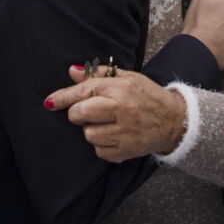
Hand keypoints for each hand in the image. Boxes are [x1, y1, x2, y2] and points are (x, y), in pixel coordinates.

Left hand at [44, 66, 186, 162]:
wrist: (174, 121)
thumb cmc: (147, 96)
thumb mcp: (128, 78)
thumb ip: (99, 73)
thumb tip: (73, 71)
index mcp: (121, 88)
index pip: (84, 91)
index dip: (62, 97)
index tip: (49, 102)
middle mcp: (122, 110)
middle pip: (80, 114)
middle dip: (78, 113)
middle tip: (87, 110)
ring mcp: (124, 133)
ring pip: (88, 135)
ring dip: (91, 129)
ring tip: (106, 123)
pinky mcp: (126, 151)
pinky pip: (99, 151)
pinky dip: (101, 144)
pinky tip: (113, 135)